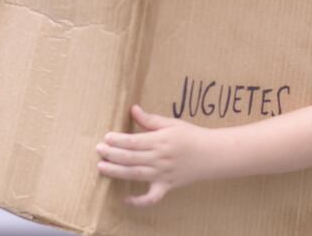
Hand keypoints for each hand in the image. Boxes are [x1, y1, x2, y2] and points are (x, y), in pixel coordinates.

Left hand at [96, 105, 211, 206]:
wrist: (212, 154)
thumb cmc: (191, 135)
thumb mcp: (171, 123)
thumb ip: (150, 119)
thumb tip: (133, 109)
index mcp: (160, 141)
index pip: (134, 141)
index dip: (118, 140)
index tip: (106, 137)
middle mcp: (160, 158)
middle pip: (131, 158)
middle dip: (113, 154)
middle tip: (99, 150)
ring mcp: (163, 174)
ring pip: (136, 174)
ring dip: (117, 172)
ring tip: (102, 167)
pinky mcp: (167, 186)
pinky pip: (152, 197)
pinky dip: (139, 201)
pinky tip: (126, 199)